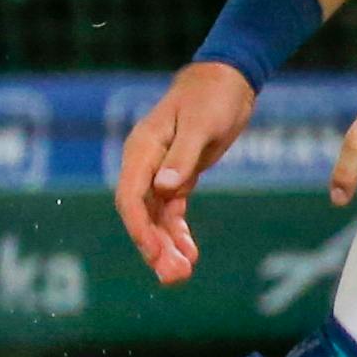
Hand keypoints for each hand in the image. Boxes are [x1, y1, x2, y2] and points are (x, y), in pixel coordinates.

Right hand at [115, 61, 256, 283]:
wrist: (227, 79)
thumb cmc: (212, 97)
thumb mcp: (202, 125)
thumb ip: (182, 157)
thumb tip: (163, 189)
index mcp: (143, 149)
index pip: (130, 196)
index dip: (139, 228)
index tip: (155, 254)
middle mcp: (145, 163)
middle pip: (140, 213)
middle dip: (154, 246)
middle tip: (173, 277)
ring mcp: (159, 171)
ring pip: (155, 217)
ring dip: (166, 246)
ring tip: (181, 274)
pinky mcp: (177, 176)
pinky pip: (171, 211)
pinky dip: (178, 232)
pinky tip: (189, 253)